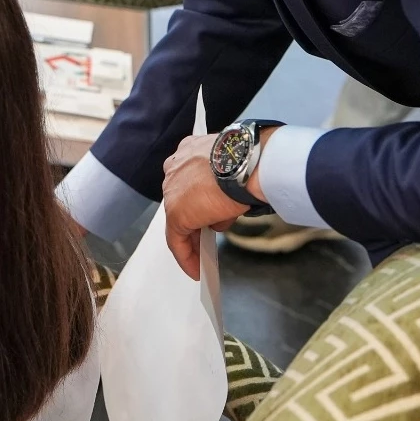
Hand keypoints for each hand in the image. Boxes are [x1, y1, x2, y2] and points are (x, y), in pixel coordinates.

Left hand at [162, 131, 270, 279]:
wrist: (245, 164)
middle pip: (183, 201)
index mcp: (189, 151)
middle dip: (194, 222)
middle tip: (204, 242)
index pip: (190, 182)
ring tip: (203, 258)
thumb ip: (222, 189)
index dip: (198, 202)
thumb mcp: (234, 173)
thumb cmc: (247, 161)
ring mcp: (172, 190)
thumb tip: (221, 213)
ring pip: (180, 219)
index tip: (205, 215)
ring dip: (193, 239)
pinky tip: (196, 269)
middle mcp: (175, 167)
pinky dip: (186, 256)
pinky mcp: (175, 213)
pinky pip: (177, 239)